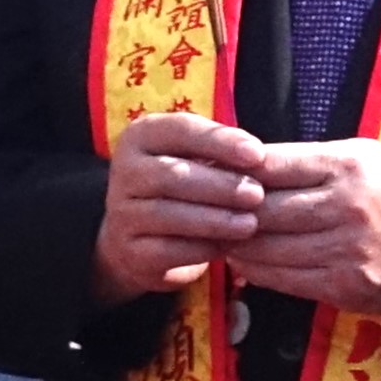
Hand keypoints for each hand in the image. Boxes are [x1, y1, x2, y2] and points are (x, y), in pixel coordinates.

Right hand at [95, 111, 265, 305]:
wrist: (140, 238)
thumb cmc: (180, 186)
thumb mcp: (193, 158)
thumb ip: (220, 153)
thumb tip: (258, 159)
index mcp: (141, 136)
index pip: (180, 130)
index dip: (220, 141)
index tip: (258, 155)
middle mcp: (124, 171)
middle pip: (172, 175)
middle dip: (220, 186)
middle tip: (257, 194)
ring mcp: (122, 213)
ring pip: (170, 215)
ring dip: (215, 220)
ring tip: (250, 223)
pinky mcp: (130, 251)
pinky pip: (168, 250)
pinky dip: (202, 248)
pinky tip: (228, 246)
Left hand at [229, 140, 380, 313]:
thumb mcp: (361, 156)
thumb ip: (310, 160)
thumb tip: (248, 164)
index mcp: (347, 166)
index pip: (274, 165)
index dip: (235, 170)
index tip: (212, 172)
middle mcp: (345, 207)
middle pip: (265, 210)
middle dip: (227, 211)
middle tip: (202, 209)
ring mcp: (345, 250)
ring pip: (269, 249)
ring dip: (236, 244)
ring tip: (217, 237)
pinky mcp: (344, 286)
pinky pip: (286, 280)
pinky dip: (258, 271)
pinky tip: (245, 263)